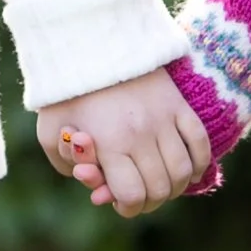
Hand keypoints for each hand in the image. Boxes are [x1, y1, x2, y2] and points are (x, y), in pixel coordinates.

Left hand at [36, 69, 211, 218]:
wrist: (92, 43)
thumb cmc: (65, 92)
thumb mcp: (50, 131)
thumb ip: (66, 165)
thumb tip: (93, 185)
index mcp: (110, 143)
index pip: (132, 196)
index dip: (127, 207)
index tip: (119, 202)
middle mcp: (141, 134)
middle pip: (160, 189)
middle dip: (148, 201)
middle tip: (137, 194)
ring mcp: (164, 119)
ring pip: (182, 172)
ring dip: (174, 187)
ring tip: (159, 183)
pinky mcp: (178, 105)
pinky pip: (200, 144)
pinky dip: (197, 164)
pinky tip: (186, 171)